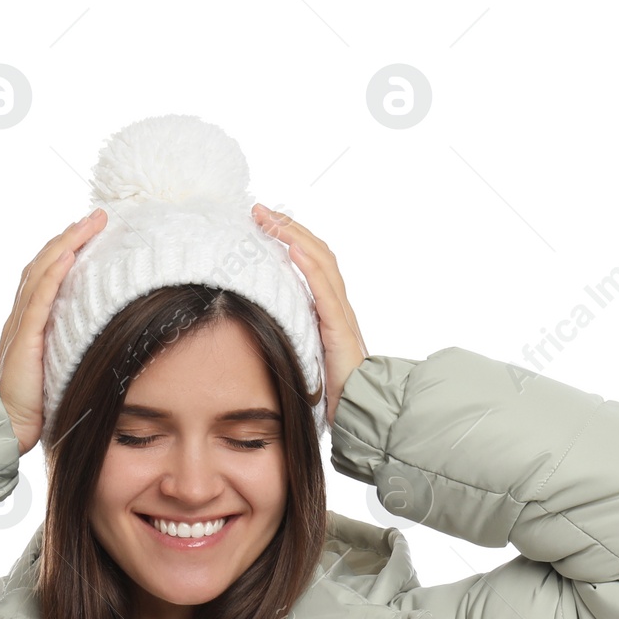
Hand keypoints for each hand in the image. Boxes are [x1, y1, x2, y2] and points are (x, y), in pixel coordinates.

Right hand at [0, 207, 105, 454]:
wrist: (4, 425)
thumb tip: (92, 342)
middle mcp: (20, 316)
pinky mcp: (24, 338)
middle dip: (70, 237)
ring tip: (89, 224)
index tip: (88, 232)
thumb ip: (63, 350)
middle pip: (44, 264)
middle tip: (96, 216)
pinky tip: (69, 254)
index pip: (45, 275)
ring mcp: (20, 325)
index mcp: (26, 323)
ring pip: (42, 272)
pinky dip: (53, 273)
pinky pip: (39, 298)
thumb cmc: (30, 407)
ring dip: (66, 243)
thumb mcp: (51, 369)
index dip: (65, 250)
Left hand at [251, 204, 367, 427]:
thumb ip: (294, 331)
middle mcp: (337, 303)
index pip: (311, 259)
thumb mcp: (306, 350)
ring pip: (322, 263)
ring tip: (271, 221)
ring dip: (295, 237)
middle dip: (288, 228)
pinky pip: (325, 292)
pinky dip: (311, 267)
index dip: (290, 237)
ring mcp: (341, 314)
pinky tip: (294, 251)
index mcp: (328, 306)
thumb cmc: (332, 386)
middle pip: (316, 252)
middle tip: (260, 211)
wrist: (359, 408)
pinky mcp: (340, 329)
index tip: (263, 222)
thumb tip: (263, 319)